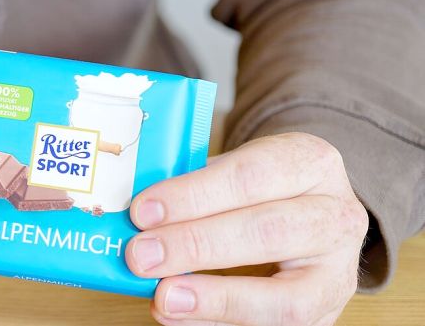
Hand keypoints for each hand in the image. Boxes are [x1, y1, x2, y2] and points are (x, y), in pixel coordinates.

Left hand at [126, 133, 368, 325]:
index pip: (251, 174)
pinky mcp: (326, 314)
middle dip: (197, 245)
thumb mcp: (233, 171)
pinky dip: (221, 320)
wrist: (312, 215)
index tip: (142, 211)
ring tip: (163, 298)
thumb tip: (132, 217)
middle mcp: (337, 214)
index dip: (194, 194)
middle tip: (140, 256)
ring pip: (286, 297)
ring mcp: (339, 271)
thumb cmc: (259, 190)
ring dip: (215, 299)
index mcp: (310, 162)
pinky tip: (181, 313)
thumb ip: (191, 189)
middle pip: (268, 231)